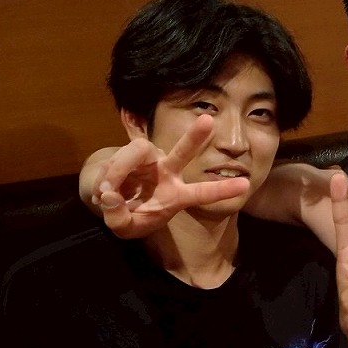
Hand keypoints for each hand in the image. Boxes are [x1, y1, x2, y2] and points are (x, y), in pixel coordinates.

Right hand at [86, 114, 249, 237]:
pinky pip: (117, 159)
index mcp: (176, 195)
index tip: (246, 184)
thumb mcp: (123, 227)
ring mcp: (149, 159)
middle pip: (183, 152)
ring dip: (119, 171)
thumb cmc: (126, 215)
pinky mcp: (130, 152)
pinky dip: (105, 176)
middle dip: (194, 136)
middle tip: (208, 120)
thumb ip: (118, 217)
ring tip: (108, 193)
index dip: (222, 189)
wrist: (106, 199)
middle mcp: (167, 172)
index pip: (202, 193)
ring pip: (137, 152)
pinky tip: (102, 190)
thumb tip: (110, 195)